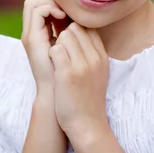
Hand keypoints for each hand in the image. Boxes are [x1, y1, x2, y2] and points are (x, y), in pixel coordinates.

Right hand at [21, 0, 69, 93]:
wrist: (57, 93)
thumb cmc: (67, 73)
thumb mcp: (70, 48)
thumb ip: (70, 33)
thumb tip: (80, 17)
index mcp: (41, 34)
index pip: (40, 4)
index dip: (54, 1)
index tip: (70, 8)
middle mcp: (32, 32)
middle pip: (34, 0)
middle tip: (66, 6)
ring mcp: (30, 34)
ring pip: (32, 2)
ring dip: (50, 2)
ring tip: (64, 11)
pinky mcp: (31, 38)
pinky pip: (36, 11)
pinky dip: (49, 8)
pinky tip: (62, 16)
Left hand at [48, 22, 109, 139]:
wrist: (87, 124)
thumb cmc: (88, 98)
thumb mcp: (98, 72)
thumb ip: (91, 53)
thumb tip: (79, 34)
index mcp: (102, 56)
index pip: (89, 28)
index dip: (75, 31)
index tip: (68, 43)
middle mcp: (95, 57)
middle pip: (76, 28)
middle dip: (65, 35)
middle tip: (61, 52)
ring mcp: (82, 65)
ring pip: (65, 35)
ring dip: (57, 44)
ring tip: (58, 60)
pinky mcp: (67, 73)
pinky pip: (55, 49)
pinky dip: (51, 55)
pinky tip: (53, 66)